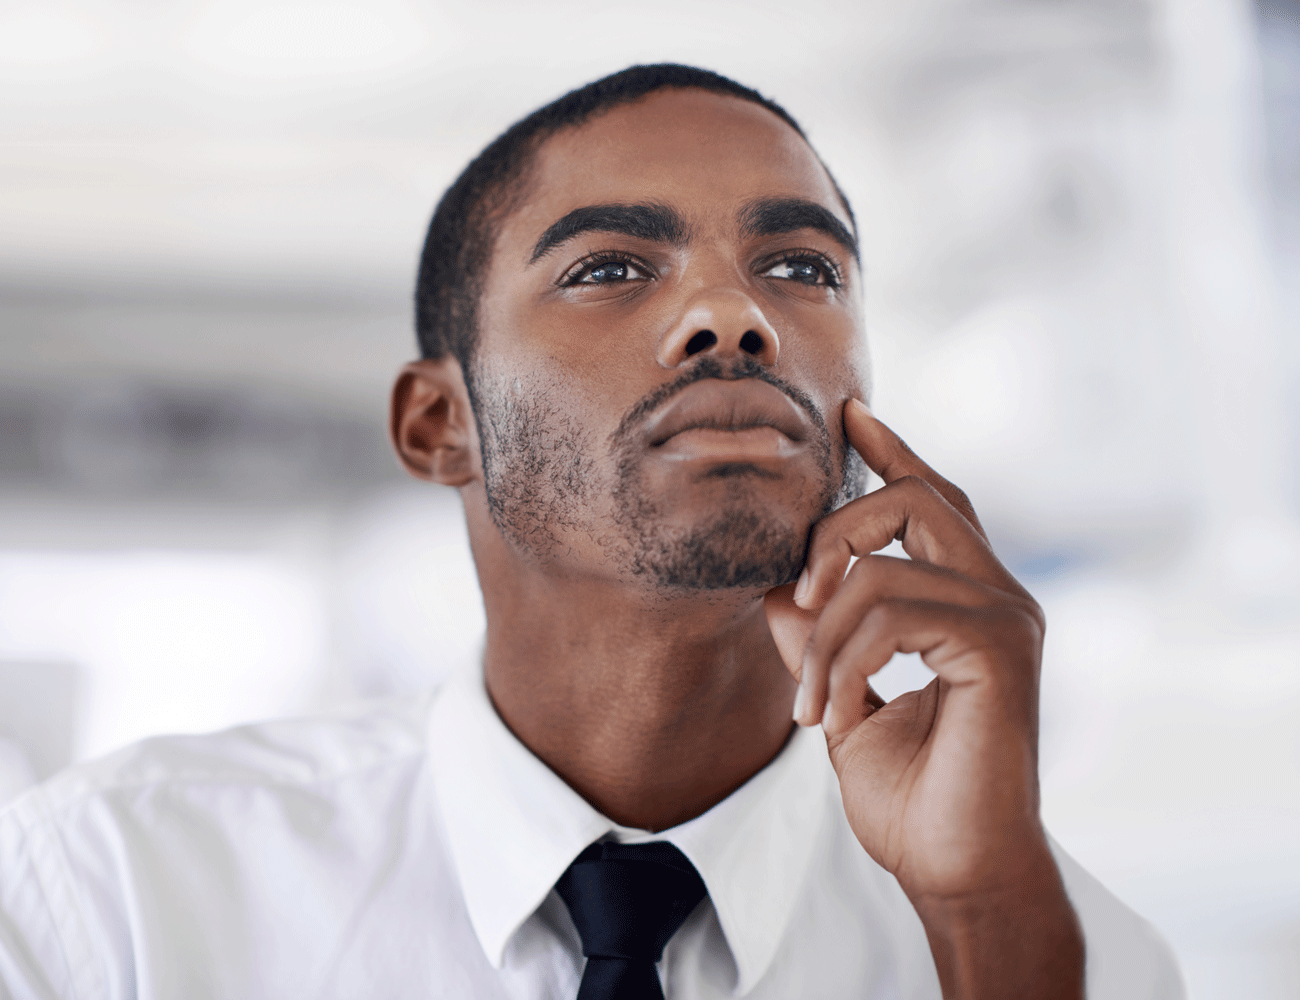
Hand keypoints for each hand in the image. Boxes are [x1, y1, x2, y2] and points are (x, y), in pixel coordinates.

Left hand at [765, 400, 1082, 997]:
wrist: (953, 870)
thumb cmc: (912, 794)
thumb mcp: (843, 697)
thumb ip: (818, 635)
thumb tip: (778, 584)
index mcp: (968, 599)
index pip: (932, 497)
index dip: (892, 449)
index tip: (849, 414)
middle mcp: (999, 594)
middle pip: (917, 495)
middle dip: (835, 530)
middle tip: (797, 594)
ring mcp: (1007, 616)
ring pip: (885, 564)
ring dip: (823, 637)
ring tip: (809, 708)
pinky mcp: (1000, 647)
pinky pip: (891, 611)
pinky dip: (841, 662)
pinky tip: (829, 719)